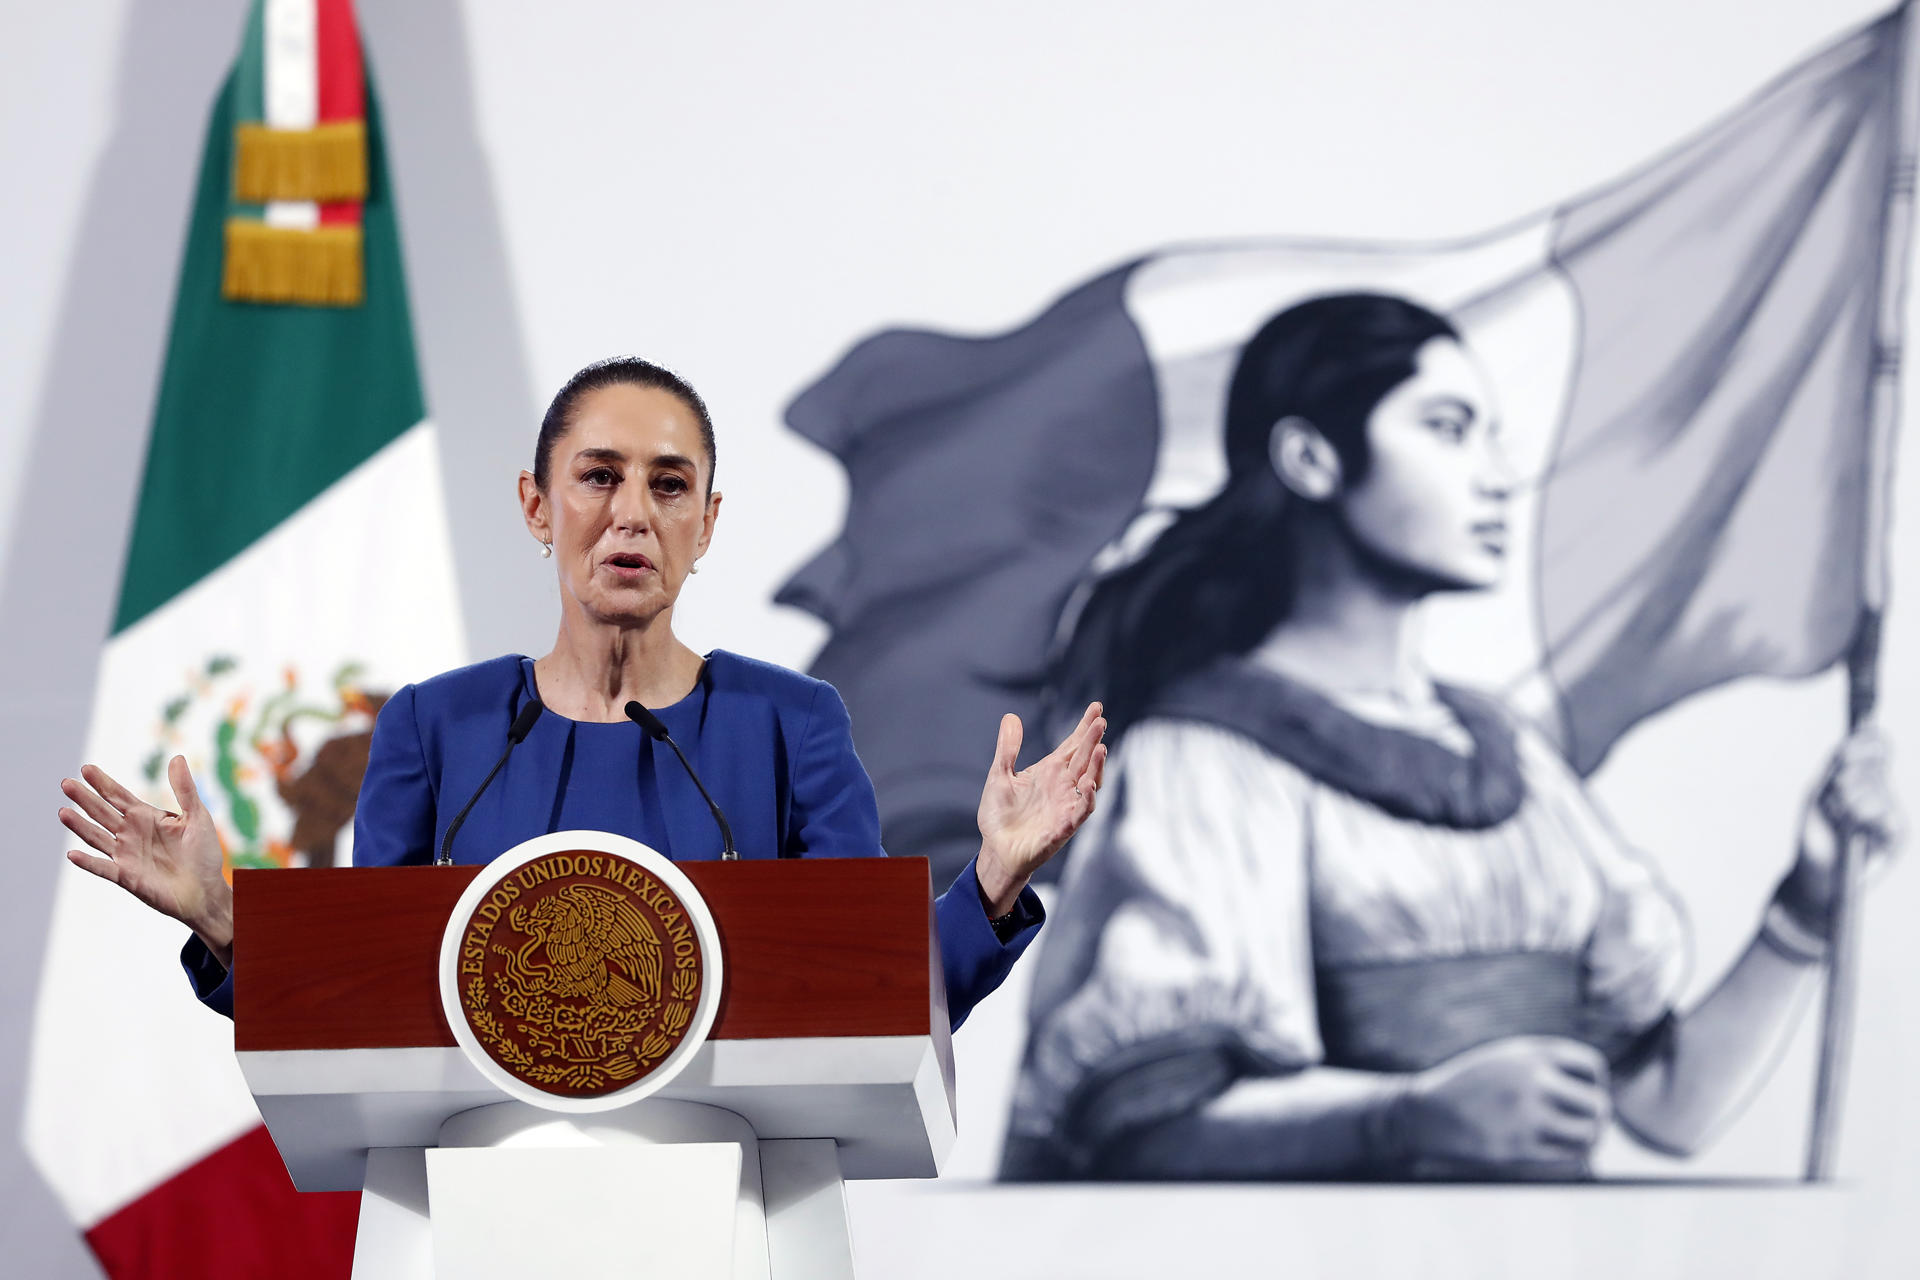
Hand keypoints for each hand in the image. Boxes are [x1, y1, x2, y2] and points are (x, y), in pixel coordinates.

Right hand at [59, 757, 233, 966]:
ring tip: (63, 812)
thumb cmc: (204, 854)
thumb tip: (177, 757)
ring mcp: (126, 855)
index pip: (119, 796)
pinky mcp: (127, 876)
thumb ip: (185, 789)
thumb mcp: (197, 817)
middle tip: (66, 783)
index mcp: (146, 817)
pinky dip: (88, 863)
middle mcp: (131, 834)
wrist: (207, 890)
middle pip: (102, 812)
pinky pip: (104, 868)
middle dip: (85, 798)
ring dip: (80, 826)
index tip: (86, 768)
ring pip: (97, 837)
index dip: (103, 783)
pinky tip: (73, 854)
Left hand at [974, 702, 1107, 914]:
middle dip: (1093, 740)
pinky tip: (1090, 786)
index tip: (1096, 707)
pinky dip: (1087, 799)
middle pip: (1084, 758)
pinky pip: (1080, 812)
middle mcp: (1063, 786)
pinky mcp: (1063, 827)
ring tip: (1100, 748)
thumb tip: (1011, 716)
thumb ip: (1007, 748)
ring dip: (1097, 767)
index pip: (1073, 745)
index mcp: (1050, 771)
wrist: (996, 848)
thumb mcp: (999, 775)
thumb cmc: (999, 814)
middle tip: (1100, 721)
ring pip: (1090, 783)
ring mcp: (1066, 805)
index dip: (1084, 727)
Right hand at [1398, 1036, 1610, 1170]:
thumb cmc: (1470, 1086)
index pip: (1592, 1067)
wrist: (1424, 1113)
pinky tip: (1563, 1156)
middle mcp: (1532, 1081)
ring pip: (1588, 1135)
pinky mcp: (1518, 1149)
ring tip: (1579, 1142)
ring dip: (1590, 1141)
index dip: (1595, 1083)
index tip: (1581, 1094)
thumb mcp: (1505, 1058)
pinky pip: (1568, 1160)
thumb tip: (1598, 1088)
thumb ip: (1546, 1064)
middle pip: (1598, 1105)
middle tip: (1587, 1125)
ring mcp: (1526, 1116)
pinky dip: (1574, 1160)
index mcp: (1531, 1053)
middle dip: (1598, 1117)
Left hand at [1783, 723, 1903, 919]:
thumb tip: (1846, 745)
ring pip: (1878, 788)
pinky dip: (1865, 816)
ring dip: (1850, 799)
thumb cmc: (1815, 834)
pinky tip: (1854, 827)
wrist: (1815, 874)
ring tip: (1839, 817)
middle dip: (1848, 777)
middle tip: (1834, 798)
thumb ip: (1834, 768)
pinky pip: (1887, 815)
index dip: (1866, 741)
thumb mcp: (1818, 794)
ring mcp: (1893, 813)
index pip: (1879, 745)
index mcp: (1865, 777)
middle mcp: (1883, 792)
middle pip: (1876, 763)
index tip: (1842, 752)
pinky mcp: (1898, 835)